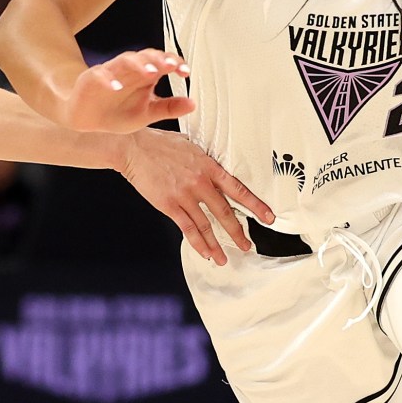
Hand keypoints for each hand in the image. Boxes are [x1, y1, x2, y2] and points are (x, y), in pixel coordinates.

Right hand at [60, 49, 194, 133]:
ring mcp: (109, 73)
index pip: (161, 62)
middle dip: (158, 59)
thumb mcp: (146, 114)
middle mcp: (128, 71)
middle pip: (144, 57)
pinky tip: (116, 86)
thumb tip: (192, 104)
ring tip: (150, 72)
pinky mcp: (91, 79)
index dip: (174, 63)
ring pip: (124, 61)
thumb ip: (168, 108)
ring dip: (138, 64)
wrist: (85, 118)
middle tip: (169, 65)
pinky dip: (108, 79)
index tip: (185, 71)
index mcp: (143, 76)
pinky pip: (100, 75)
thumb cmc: (115, 112)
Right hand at [118, 129, 273, 265]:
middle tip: (248, 245)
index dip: (255, 205)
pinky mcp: (169, 205)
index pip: (238, 189)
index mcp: (209, 167)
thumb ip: (205, 161)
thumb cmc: (160, 144)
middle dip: (238, 232)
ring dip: (217, 245)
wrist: (133, 148)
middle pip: (225, 212)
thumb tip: (216, 169)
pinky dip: (198, 243)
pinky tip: (205, 252)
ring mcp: (184, 195)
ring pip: (206, 225)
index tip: (268, 217)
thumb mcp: (190, 145)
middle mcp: (200, 183)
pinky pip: (187, 228)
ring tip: (225, 259)